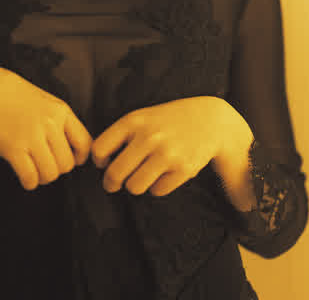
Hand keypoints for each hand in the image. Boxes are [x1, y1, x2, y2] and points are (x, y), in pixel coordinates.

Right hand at [0, 61, 92, 190]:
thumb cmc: (10, 94)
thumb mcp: (43, 100)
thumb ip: (58, 119)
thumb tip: (71, 146)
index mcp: (60, 110)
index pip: (85, 143)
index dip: (79, 158)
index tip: (70, 159)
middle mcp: (50, 123)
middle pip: (67, 164)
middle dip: (56, 169)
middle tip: (45, 165)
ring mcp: (32, 136)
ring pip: (51, 174)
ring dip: (43, 177)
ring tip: (34, 170)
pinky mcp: (13, 148)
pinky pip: (30, 177)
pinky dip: (29, 182)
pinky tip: (24, 176)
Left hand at [91, 96, 233, 196]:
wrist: (209, 120)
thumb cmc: (167, 121)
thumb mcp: (143, 117)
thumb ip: (121, 135)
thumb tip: (99, 164)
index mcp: (134, 121)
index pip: (99, 149)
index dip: (99, 161)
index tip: (105, 163)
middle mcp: (149, 136)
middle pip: (115, 174)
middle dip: (111, 183)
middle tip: (113, 184)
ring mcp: (167, 153)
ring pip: (134, 187)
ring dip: (136, 185)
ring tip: (142, 175)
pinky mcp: (183, 169)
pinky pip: (157, 191)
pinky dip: (158, 186)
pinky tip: (164, 173)